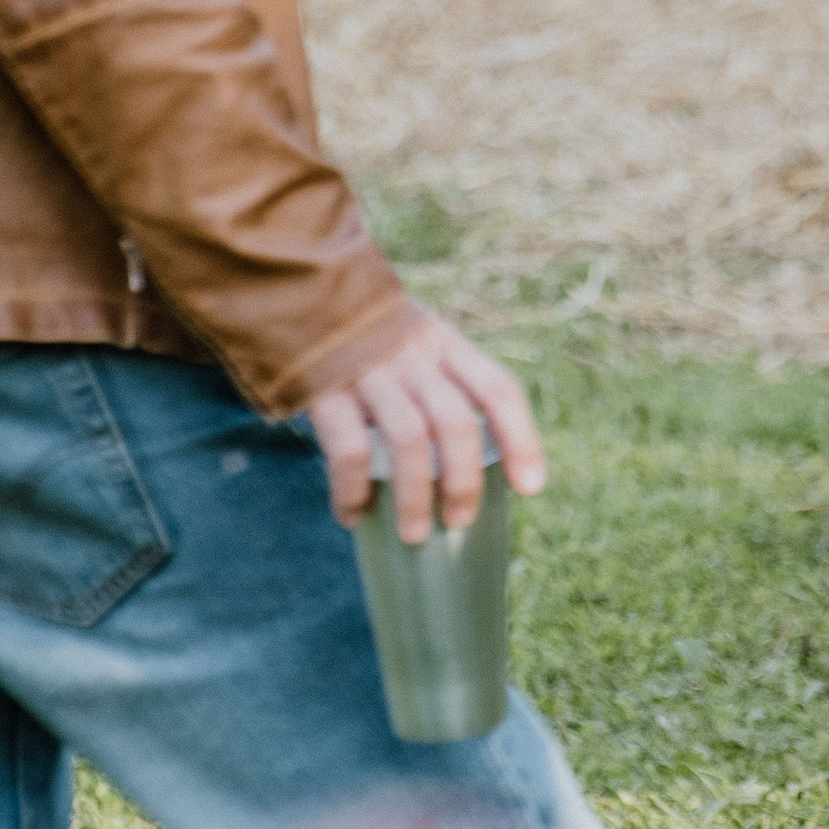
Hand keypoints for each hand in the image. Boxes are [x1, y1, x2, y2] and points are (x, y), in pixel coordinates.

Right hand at [310, 308, 546, 541]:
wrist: (298, 294)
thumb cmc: (369, 337)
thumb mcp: (418, 341)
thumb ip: (442, 385)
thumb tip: (464, 472)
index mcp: (446, 345)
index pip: (498, 389)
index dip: (521, 439)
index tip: (530, 487)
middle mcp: (414, 357)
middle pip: (455, 422)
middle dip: (462, 482)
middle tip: (458, 522)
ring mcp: (369, 372)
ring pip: (408, 439)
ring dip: (415, 496)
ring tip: (414, 535)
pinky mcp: (325, 390)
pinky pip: (349, 449)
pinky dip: (353, 490)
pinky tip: (354, 516)